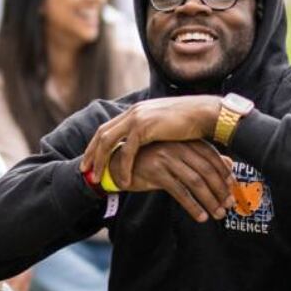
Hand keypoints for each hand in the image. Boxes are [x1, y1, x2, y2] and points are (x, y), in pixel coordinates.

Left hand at [79, 97, 224, 184]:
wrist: (205, 114)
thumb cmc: (190, 122)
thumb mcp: (164, 126)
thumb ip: (151, 131)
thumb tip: (144, 142)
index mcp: (136, 110)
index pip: (108, 127)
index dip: (96, 144)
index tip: (89, 159)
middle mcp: (133, 112)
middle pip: (102, 133)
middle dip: (91, 153)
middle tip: (85, 171)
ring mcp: (138, 117)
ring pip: (109, 141)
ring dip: (101, 161)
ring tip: (98, 178)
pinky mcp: (146, 127)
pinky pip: (128, 150)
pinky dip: (124, 166)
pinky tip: (124, 180)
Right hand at [117, 140, 234, 221]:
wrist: (118, 163)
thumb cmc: (151, 160)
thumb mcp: (177, 157)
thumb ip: (201, 159)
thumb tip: (229, 164)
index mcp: (185, 140)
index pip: (212, 157)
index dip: (225, 175)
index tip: (233, 191)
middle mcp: (178, 146)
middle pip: (207, 170)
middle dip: (220, 190)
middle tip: (228, 206)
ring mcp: (167, 158)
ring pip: (196, 182)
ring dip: (210, 201)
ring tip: (218, 214)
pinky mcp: (156, 172)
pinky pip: (180, 192)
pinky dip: (193, 206)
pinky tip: (200, 216)